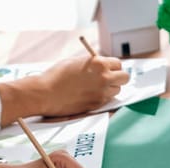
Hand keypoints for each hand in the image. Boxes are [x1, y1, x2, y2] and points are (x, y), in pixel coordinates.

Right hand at [0, 56, 129, 123]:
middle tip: (109, 78)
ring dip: (110, 89)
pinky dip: (103, 97)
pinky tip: (90, 94)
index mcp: (99, 63)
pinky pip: (107, 100)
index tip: (109, 69)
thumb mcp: (76, 61)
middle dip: (118, 77)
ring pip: (117, 90)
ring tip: (96, 87)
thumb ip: (93, 63)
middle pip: (124, 78)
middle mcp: (104, 78)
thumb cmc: (56, 75)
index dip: (113, 66)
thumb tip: (103, 65)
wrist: (45, 93)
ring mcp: (102, 93)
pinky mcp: (97, 105)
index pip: (118, 63)